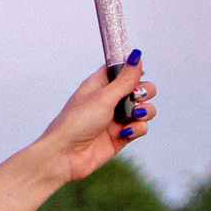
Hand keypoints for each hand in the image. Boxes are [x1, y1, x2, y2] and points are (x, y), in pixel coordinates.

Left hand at [38, 49, 156, 185]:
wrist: (65, 156)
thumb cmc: (76, 122)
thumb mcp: (103, 97)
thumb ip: (124, 79)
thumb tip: (136, 55)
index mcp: (100, 84)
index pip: (122, 69)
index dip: (132, 69)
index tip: (137, 72)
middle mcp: (110, 100)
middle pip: (141, 88)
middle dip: (145, 92)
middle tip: (136, 97)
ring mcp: (117, 118)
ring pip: (145, 109)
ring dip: (145, 111)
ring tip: (134, 115)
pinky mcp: (121, 136)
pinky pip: (140, 127)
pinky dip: (137, 129)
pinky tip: (124, 133)